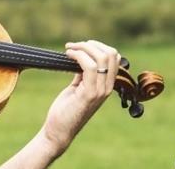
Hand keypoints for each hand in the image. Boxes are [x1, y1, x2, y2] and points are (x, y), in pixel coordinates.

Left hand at [40, 40, 120, 154]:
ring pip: (101, 58)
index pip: (114, 57)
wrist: (59, 131)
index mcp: (107, 85)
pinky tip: (68, 55)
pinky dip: (78, 56)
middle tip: (73, 46)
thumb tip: (82, 56)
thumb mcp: (78, 87)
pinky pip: (90, 67)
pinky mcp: (89, 94)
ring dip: (83, 48)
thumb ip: (83, 73)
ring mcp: (100, 91)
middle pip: (111, 54)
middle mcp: (107, 88)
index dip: (98, 46)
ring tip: (69, 49)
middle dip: (91, 44)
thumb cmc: (66, 109)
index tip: (81, 46)